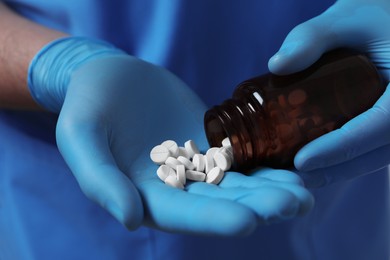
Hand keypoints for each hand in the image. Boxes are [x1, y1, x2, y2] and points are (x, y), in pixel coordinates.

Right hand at [28, 37, 313, 234]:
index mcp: (142, 195)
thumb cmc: (87, 108)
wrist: (107, 78)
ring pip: (234, 183)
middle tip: (292, 204)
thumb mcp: (80, 138)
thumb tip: (130, 219)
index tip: (247, 221)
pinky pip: (238, 155)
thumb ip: (99, 179)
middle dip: (255, 206)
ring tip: (301, 194)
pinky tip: (289, 167)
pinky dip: (262, 163)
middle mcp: (173, 187)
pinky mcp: (207, 141)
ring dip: (268, 190)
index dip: (213, 219)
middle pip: (218, 202)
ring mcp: (194, 164)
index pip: (181, 214)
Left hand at [268, 0, 389, 186]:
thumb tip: (277, 64)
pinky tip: (311, 162)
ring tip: (292, 175)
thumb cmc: (374, 17)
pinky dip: (342, 159)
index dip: (341, 148)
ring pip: (373, 156)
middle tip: (289, 177)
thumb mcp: (347, 19)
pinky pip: (370, 148)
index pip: (380, 127)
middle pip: (375, 153)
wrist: (389, 22)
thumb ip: (312, 37)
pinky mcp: (388, 122)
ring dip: (335, 170)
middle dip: (332, 169)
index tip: (302, 161)